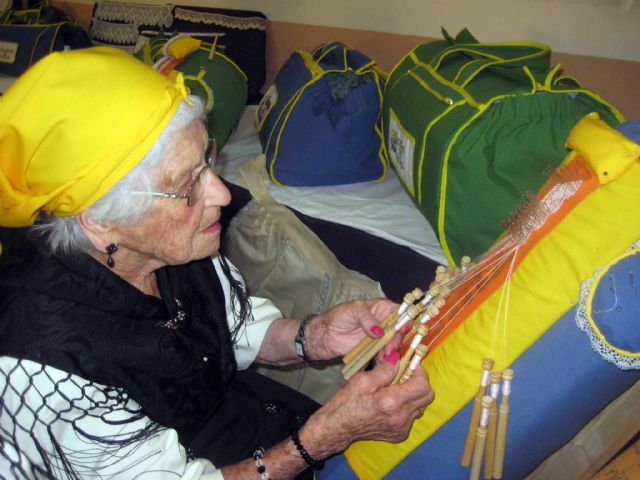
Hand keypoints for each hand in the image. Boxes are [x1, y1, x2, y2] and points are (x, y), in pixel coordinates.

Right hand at [297, 353, 434, 456]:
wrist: (337, 427)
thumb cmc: (347, 401)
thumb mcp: (363, 379)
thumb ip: (385, 369)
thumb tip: (399, 359)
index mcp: (392, 402)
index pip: (423, 385)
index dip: (420, 371)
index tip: (410, 365)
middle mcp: (401, 417)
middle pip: (428, 396)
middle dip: (420, 382)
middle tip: (405, 375)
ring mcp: (401, 428)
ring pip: (421, 406)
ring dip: (414, 395)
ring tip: (397, 389)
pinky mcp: (399, 435)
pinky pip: (412, 417)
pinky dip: (407, 407)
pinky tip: (391, 404)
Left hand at [306, 298, 397, 360]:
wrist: (324, 336)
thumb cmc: (337, 316)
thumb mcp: (353, 310)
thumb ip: (367, 318)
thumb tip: (380, 331)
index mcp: (382, 307)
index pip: (400, 312)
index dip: (405, 320)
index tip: (403, 330)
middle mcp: (384, 321)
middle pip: (400, 330)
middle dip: (397, 340)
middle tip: (390, 350)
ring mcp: (380, 336)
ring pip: (394, 343)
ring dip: (392, 351)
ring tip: (384, 358)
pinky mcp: (374, 349)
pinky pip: (385, 353)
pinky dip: (386, 358)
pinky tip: (382, 362)